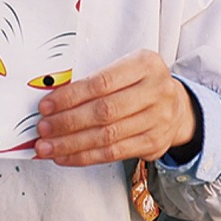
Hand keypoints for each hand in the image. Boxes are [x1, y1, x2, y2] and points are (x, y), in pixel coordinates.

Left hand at [33, 49, 196, 166]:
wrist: (177, 105)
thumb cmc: (141, 83)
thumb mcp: (126, 68)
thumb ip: (96, 80)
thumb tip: (54, 98)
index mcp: (146, 64)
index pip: (102, 83)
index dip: (71, 96)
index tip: (47, 105)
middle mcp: (156, 91)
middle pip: (105, 111)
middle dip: (68, 122)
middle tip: (43, 128)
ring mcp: (158, 119)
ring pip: (107, 136)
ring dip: (71, 144)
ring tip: (47, 146)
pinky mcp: (154, 143)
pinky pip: (114, 154)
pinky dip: (85, 156)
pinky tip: (65, 156)